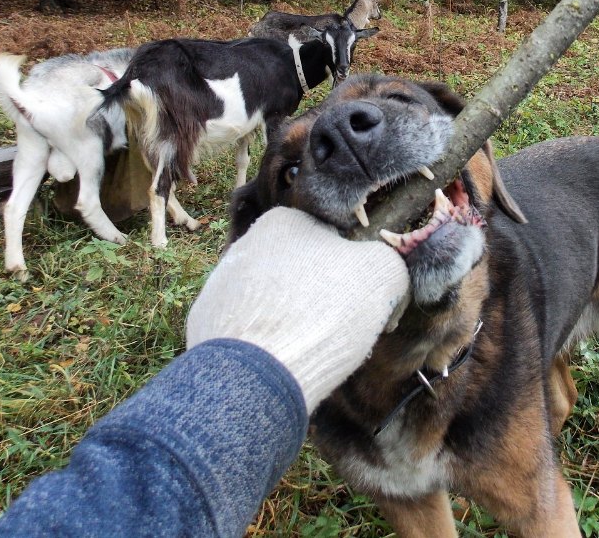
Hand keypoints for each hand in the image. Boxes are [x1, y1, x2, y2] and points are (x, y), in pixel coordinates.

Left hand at [186, 207, 409, 410]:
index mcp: (283, 220)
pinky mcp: (206, 325)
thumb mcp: (383, 274)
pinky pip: (251, 331)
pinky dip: (269, 344)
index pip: (334, 241)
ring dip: (297, 321)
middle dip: (324, 298)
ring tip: (313, 351)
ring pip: (276, 302)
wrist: (255, 378)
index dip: (357, 272)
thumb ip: (392, 260)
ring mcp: (219, 286)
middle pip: (303, 271)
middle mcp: (245, 245)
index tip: (366, 303)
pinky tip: (283, 364)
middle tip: (343, 329)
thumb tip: (385, 271)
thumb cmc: (322, 314)